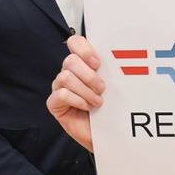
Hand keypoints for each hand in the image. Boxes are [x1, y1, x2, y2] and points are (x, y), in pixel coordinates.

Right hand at [47, 35, 105, 151]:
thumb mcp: (113, 85)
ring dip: (85, 90)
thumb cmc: (109, 107)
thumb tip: (120, 58)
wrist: (106, 132)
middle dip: (89, 75)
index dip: (84, 49)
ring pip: (65, 77)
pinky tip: (87, 107)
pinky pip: (61, 94)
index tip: (98, 63)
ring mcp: (59, 87)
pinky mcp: (54, 103)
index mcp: (83, 63)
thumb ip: (110, 71)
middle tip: (102, 88)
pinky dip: (77, 100)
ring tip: (98, 101)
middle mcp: (69, 72)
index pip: (75, 43)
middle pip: (70, 60)